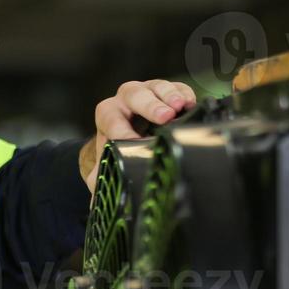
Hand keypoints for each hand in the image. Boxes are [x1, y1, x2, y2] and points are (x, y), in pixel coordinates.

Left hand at [80, 79, 196, 191]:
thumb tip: (98, 202)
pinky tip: (191, 104)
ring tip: (180, 107)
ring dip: (169, 95)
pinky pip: (177, 87)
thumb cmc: (119, 151)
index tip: (132, 142)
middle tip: (164, 117)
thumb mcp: (108, 166)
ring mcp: (148, 93)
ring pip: (155, 86)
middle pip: (133, 94)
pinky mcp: (170, 92)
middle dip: (148, 105)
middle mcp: (126, 101)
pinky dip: (184, 94)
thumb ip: (101, 180)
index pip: (110, 118)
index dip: (121, 129)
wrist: (132, 138)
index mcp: (108, 116)